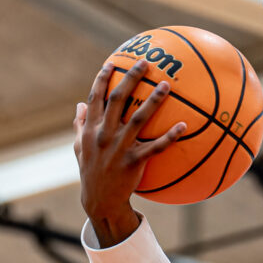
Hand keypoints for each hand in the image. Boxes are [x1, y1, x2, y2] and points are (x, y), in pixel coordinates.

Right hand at [73, 60, 185, 247]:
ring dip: (153, 100)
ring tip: (166, 85)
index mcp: (90, 129)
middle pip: (117, 100)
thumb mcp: (79, 148)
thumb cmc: (91, 171)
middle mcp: (103, 135)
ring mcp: (119, 148)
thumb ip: (79, 125)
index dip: (102, 79)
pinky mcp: (133, 162)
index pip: (94, 98)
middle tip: (145, 62)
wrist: (100, 200)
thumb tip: (79, 105)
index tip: (112, 64)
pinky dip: (170, 137)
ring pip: (138, 119)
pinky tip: (184, 126)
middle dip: (130, 79)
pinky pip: (155, 147)